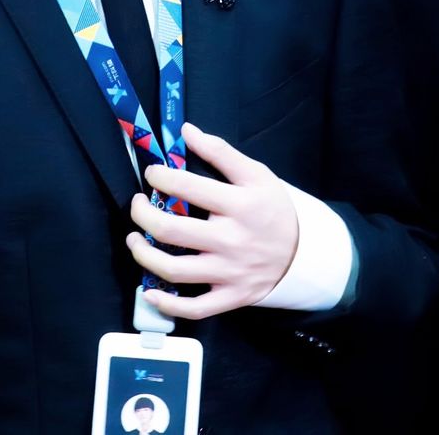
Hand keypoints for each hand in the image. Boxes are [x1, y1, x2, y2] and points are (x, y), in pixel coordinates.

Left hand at [126, 122, 298, 318]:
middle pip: (172, 230)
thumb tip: (186, 130)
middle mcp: (231, 240)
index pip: (188, 187)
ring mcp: (229, 272)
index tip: (153, 173)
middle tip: (137, 204)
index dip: (161, 176)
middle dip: (143, 214)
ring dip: (144, 254)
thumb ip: (219, 151)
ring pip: (175, 270)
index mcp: (238, 205)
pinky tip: (151, 290)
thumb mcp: (255, 173)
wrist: (304, 251)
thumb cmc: (273, 208)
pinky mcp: (230, 297)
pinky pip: (194, 308)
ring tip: (134, 239)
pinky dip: (167, 303)